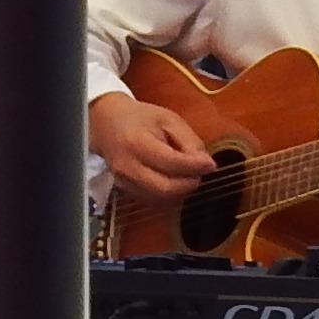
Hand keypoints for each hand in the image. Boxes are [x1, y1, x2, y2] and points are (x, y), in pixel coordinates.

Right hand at [91, 92, 214, 198]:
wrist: (106, 122)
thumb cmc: (140, 118)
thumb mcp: (169, 119)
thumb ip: (189, 141)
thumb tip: (207, 164)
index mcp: (137, 143)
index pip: (172, 164)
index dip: (195, 167)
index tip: (211, 164)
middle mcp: (127, 167)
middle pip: (166, 189)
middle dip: (189, 183)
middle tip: (200, 172)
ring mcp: (123, 181)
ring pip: (161, 198)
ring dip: (180, 190)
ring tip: (187, 173)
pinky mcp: (125, 190)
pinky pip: (153, 199)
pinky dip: (169, 193)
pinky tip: (174, 178)